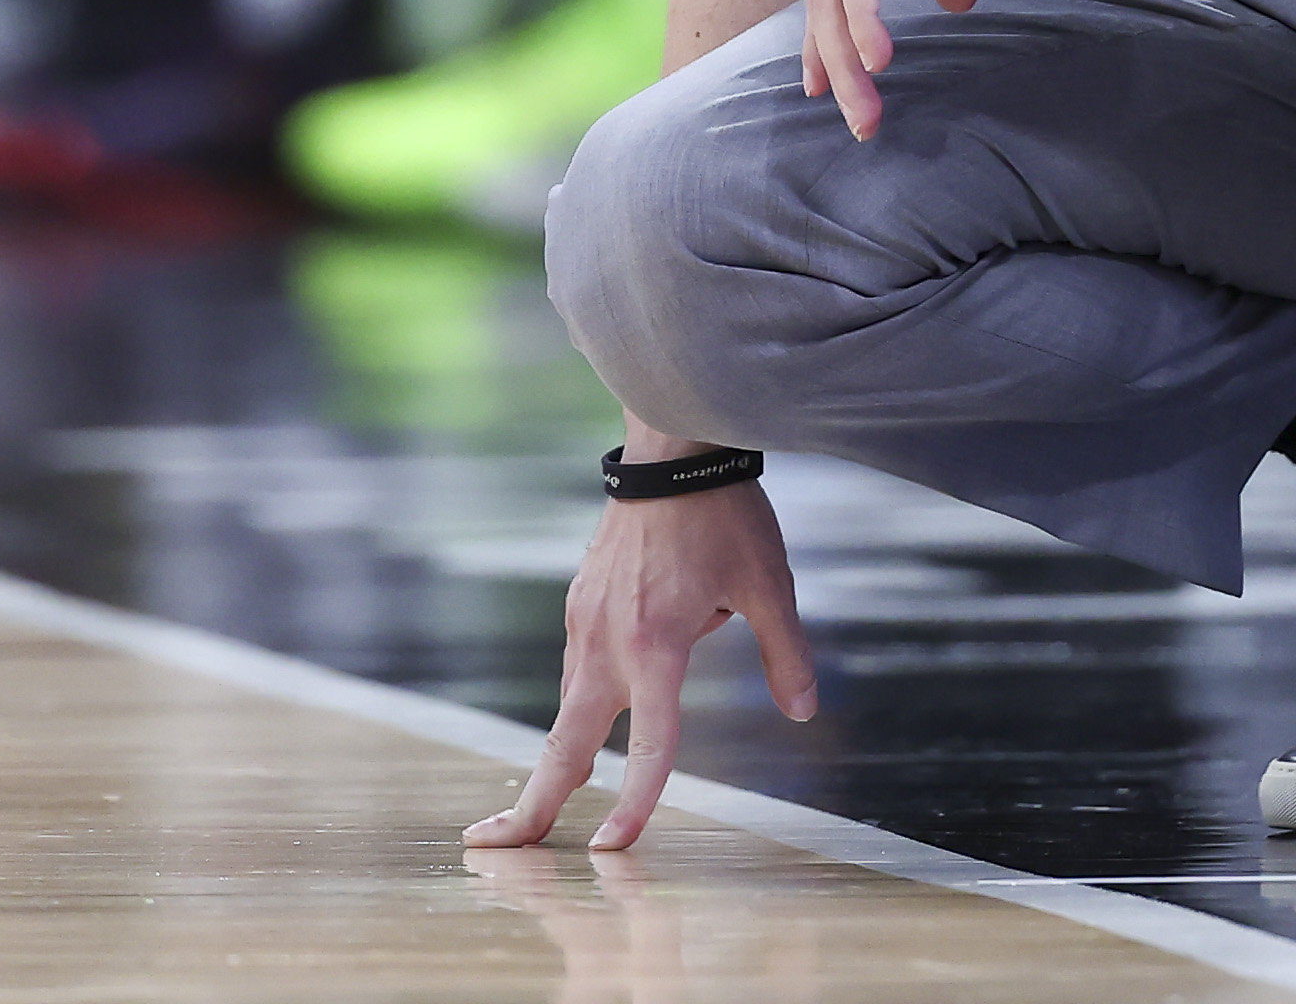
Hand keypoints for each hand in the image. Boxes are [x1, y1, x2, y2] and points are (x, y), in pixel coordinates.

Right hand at [464, 472, 817, 851]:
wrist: (671, 446)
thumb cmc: (724, 513)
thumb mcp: (769, 584)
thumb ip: (786, 653)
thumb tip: (804, 711)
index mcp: (655, 644)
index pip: (649, 744)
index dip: (635, 802)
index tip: (612, 849)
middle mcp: (607, 640)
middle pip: (563, 742)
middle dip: (530, 803)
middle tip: (492, 848)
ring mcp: (584, 621)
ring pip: (568, 707)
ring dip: (554, 759)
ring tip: (534, 807)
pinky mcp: (580, 602)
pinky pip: (576, 670)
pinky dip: (575, 709)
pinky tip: (586, 722)